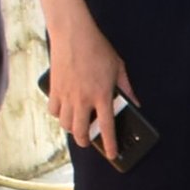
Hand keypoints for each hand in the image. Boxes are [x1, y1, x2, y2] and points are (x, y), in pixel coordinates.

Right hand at [45, 9, 136, 156]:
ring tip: (77, 126)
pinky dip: (58, 115)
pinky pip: (53, 111)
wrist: (73, 34)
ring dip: (72, 129)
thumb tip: (136, 103)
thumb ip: (126, 88)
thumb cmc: (97, 48)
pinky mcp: (54, 89)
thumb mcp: (118, 68)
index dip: (110, 144)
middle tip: (89, 141)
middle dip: (85, 142)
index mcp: (102, 95)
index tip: (112, 155)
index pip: (106, 127)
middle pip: (80, 132)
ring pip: (65, 124)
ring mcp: (67, 95)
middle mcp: (83, 99)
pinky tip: (64, 111)